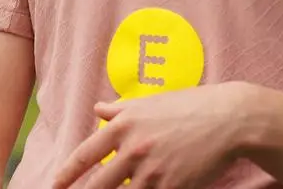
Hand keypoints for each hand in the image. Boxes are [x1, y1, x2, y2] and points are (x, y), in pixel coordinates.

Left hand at [51, 81, 253, 188]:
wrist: (228, 118)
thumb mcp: (150, 102)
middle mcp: (133, 149)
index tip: (54, 185)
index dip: (66, 174)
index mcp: (123, 124)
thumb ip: (120, 109)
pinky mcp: (172, 188)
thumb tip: (98, 110)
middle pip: (98, 186)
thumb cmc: (189, 106)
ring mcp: (152, 171)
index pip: (85, 155)